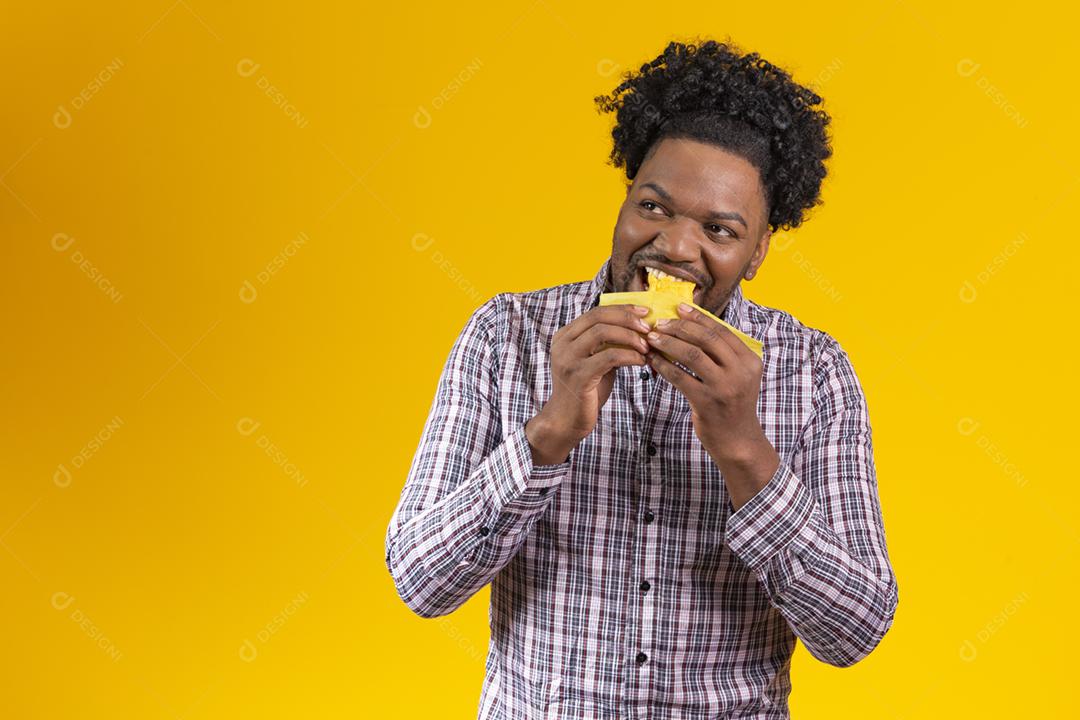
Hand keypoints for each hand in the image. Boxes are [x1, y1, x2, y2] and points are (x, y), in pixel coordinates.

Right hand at [527, 304, 650, 463]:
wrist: (567, 421)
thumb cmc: (585, 391)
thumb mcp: (595, 361)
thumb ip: (607, 345)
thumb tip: (637, 329)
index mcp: (565, 336)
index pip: (595, 312)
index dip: (622, 309)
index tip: (644, 312)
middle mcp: (563, 343)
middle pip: (598, 317)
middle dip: (627, 319)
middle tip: (648, 328)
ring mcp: (568, 359)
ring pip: (603, 333)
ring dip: (630, 337)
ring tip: (646, 347)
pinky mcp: (578, 375)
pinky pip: (609, 357)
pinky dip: (630, 356)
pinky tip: (641, 362)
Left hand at [643, 303, 769, 466]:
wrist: (737, 440)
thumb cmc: (731, 404)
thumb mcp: (738, 376)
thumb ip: (723, 354)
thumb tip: (694, 326)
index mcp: (750, 361)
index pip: (721, 331)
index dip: (698, 317)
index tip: (679, 308)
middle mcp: (740, 372)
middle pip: (706, 339)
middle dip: (680, 328)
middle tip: (660, 323)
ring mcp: (724, 388)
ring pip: (691, 355)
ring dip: (668, 344)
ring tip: (652, 339)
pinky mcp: (706, 403)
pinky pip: (680, 377)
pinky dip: (664, 366)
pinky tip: (653, 360)